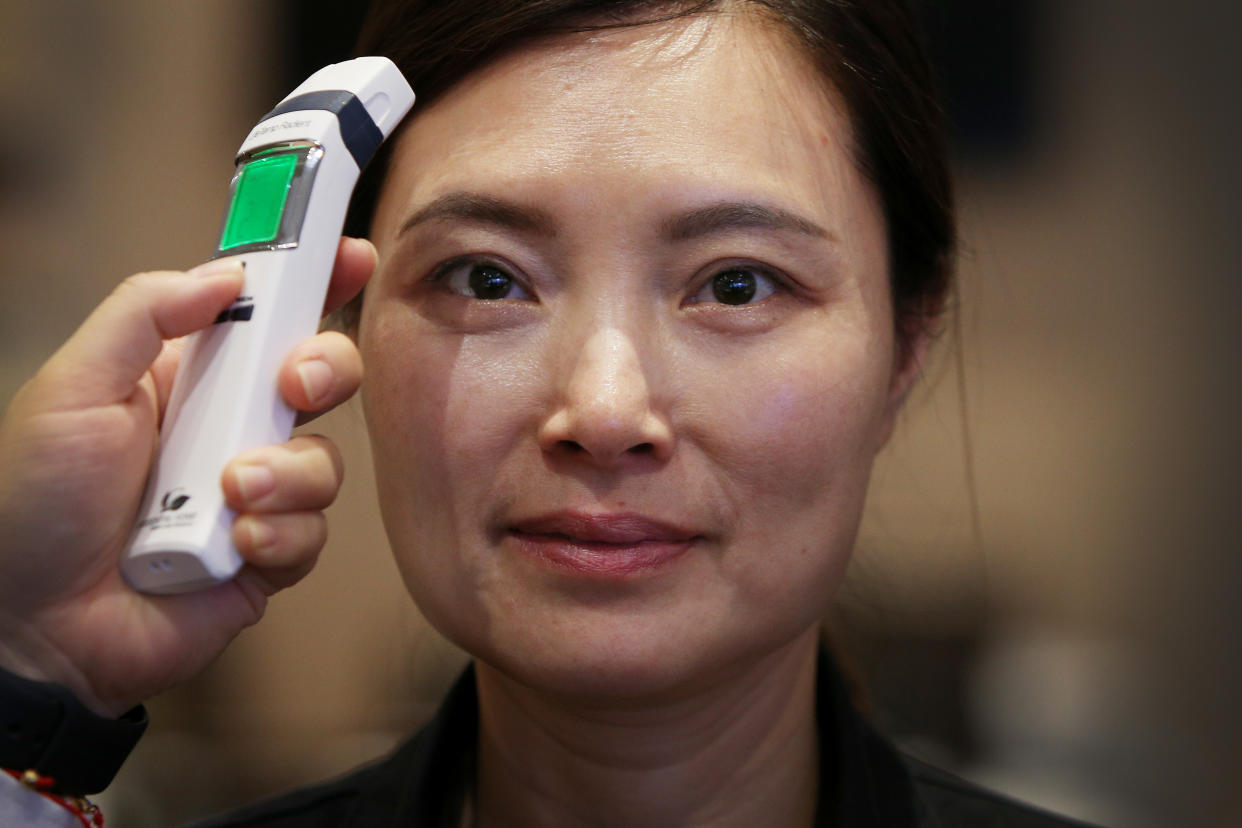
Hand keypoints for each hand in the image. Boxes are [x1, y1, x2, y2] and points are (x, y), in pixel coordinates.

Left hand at [0, 238, 373, 716]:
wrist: (33, 625)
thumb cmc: (32, 503)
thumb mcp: (73, 387)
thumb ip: (145, 314)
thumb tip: (226, 274)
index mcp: (186, 377)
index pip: (264, 315)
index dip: (314, 281)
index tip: (353, 255)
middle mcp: (229, 428)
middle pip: (322, 375)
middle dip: (326, 369)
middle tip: (293, 386)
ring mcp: (254, 493)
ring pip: (325, 460)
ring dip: (286, 474)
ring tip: (228, 494)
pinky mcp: (268, 554)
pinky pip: (313, 532)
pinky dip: (278, 535)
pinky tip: (232, 545)